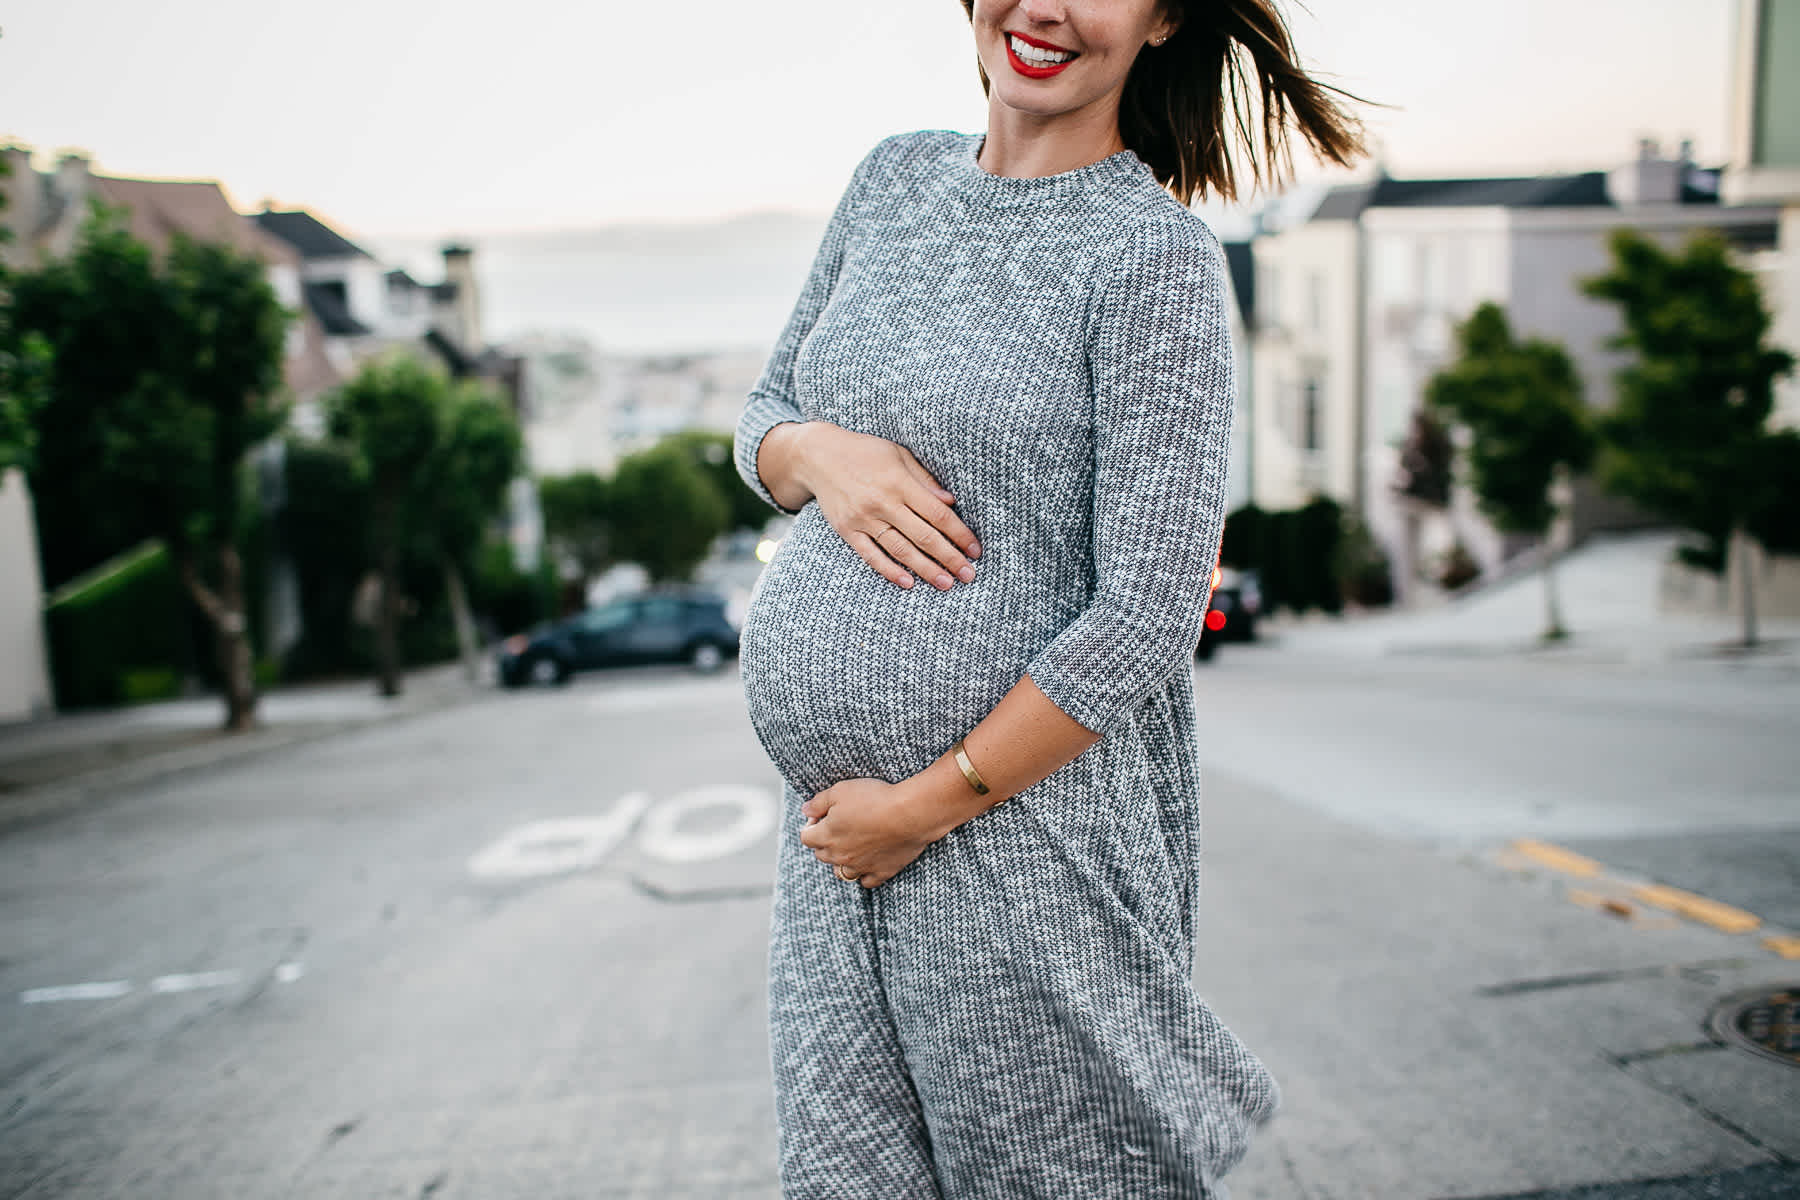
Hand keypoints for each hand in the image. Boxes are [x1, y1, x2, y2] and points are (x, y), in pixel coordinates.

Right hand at [777, 422, 982, 591]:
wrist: (818, 455)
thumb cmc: (865, 452)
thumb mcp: (899, 455)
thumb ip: (925, 480)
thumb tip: (951, 503)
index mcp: (899, 482)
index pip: (938, 514)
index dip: (959, 534)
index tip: (975, 550)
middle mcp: (883, 502)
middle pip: (923, 536)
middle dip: (949, 558)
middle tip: (968, 575)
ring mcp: (863, 518)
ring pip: (900, 550)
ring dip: (925, 569)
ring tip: (945, 584)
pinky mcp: (847, 530)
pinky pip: (871, 555)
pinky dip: (889, 570)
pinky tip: (908, 583)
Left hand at [799, 778, 935, 888]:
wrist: (909, 813)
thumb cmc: (874, 798)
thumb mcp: (840, 790)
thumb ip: (818, 802)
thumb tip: (805, 810)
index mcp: (828, 836)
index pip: (806, 837)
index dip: (811, 825)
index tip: (823, 815)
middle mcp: (841, 856)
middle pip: (822, 855)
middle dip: (825, 842)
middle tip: (839, 826)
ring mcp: (861, 866)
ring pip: (841, 872)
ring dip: (842, 861)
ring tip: (852, 845)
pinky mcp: (882, 871)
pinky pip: (866, 882)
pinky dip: (864, 874)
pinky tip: (868, 862)